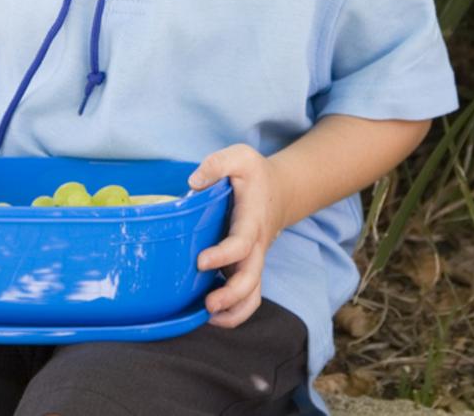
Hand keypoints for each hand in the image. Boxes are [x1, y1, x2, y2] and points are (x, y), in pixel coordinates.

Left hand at [188, 144, 288, 328]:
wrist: (280, 190)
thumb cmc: (255, 174)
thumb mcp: (240, 156)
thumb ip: (217, 164)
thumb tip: (193, 182)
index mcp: (251, 221)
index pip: (241, 244)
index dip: (223, 256)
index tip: (201, 261)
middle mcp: (255, 246)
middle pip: (250, 279)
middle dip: (231, 296)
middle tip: (207, 304)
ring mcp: (253, 259)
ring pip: (252, 294)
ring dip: (234, 311)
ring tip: (208, 316)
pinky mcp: (247, 266)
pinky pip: (248, 296)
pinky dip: (234, 311)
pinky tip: (211, 314)